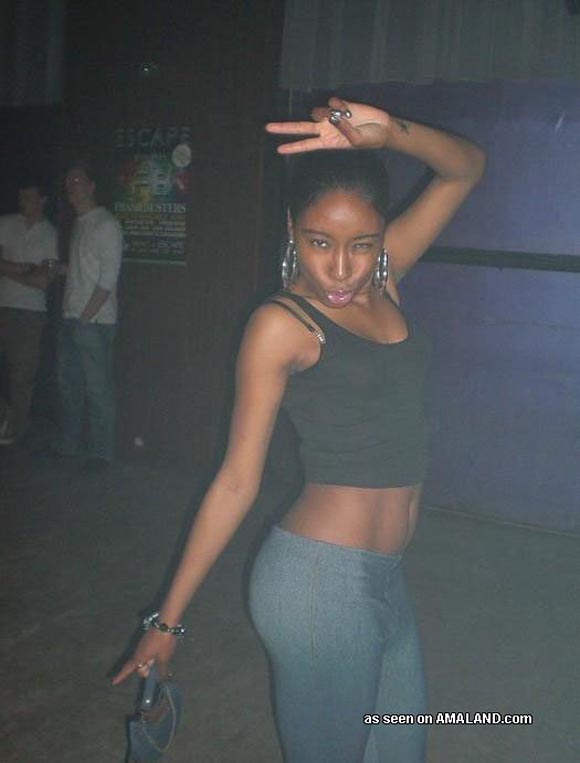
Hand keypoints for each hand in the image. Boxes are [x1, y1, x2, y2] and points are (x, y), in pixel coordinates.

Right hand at [111, 628, 177, 685]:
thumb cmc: (162, 643)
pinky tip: (160, 654)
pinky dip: (152, 656)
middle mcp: (137, 652)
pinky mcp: (147, 640)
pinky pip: (146, 652)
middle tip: (155, 669)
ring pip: (143, 659)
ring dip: (149, 663)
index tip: (113, 682)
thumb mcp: (163, 659)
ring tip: (159, 660)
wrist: (165, 624)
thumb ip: (161, 670)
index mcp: (138, 658)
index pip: (127, 669)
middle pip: (137, 666)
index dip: (121, 676)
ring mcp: (141, 645)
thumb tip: (160, 679)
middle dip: (145, 670)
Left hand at [265, 97, 392, 154]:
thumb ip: (342, 130)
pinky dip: (340, 106)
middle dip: (284, 128)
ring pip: (318, 111)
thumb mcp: (355, 141)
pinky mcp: (339, 104)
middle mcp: (325, 129)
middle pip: (300, 127)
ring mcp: (330, 116)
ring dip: (328, 114)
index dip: (293, 147)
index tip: (279, 150)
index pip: (306, 145)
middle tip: (267, 128)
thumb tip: (333, 117)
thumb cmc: (368, 139)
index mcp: (327, 142)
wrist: (381, 127)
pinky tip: (349, 110)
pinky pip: (332, 102)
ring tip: (345, 118)